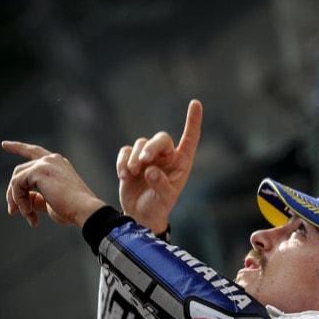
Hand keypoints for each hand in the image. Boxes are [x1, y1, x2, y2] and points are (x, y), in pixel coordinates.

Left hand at [2, 141, 106, 227]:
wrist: (84, 210)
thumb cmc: (72, 209)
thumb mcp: (50, 202)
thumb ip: (36, 197)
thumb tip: (21, 199)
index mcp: (59, 164)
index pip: (34, 152)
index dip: (18, 147)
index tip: (4, 144)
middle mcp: (52, 159)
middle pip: (19, 171)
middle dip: (13, 193)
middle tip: (13, 212)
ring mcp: (45, 163)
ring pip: (16, 178)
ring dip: (17, 199)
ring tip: (28, 215)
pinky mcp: (39, 169)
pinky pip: (16, 184)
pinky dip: (19, 199)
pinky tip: (29, 211)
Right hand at [116, 99, 202, 233]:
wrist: (139, 215)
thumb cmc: (158, 206)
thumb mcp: (164, 199)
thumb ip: (161, 185)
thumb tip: (151, 170)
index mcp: (182, 163)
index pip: (190, 138)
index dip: (193, 121)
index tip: (195, 103)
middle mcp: (166, 157)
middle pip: (160, 139)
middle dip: (151, 147)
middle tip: (144, 160)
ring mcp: (148, 157)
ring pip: (141, 144)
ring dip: (134, 158)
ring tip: (131, 174)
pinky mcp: (131, 159)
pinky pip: (126, 151)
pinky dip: (123, 161)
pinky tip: (123, 175)